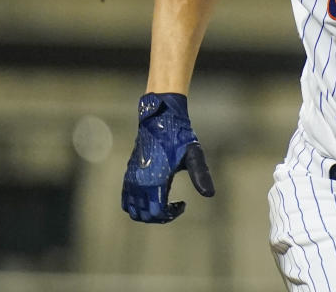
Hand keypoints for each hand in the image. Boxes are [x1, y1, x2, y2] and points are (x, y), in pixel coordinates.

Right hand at [121, 92, 214, 222]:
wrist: (160, 118)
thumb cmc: (179, 136)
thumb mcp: (194, 154)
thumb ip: (200, 174)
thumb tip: (210, 194)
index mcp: (155, 180)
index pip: (157, 212)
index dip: (171, 214)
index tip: (182, 204)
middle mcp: (139, 182)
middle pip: (144, 215)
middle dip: (160, 216)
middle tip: (174, 208)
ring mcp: (131, 178)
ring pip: (132, 210)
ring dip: (147, 213)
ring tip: (163, 204)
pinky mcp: (128, 174)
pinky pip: (125, 199)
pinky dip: (136, 206)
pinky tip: (152, 196)